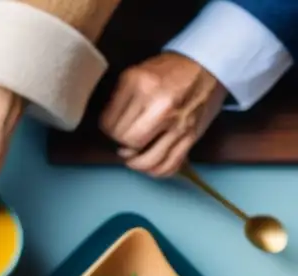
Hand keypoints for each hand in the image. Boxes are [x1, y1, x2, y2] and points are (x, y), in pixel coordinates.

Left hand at [100, 52, 226, 177]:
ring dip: (136, 163)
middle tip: (125, 141)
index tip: (114, 128)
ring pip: (147, 160)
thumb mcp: (138, 73)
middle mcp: (160, 104)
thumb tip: (109, 129)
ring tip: (134, 156)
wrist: (209, 64)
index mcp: (140, 85)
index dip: (108, 130)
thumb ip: (122, 99)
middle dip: (121, 145)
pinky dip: (156, 171)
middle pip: (127, 141)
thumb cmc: (170, 70)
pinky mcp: (191, 136)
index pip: (110, 124)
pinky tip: (151, 163)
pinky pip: (169, 166)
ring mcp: (177, 123)